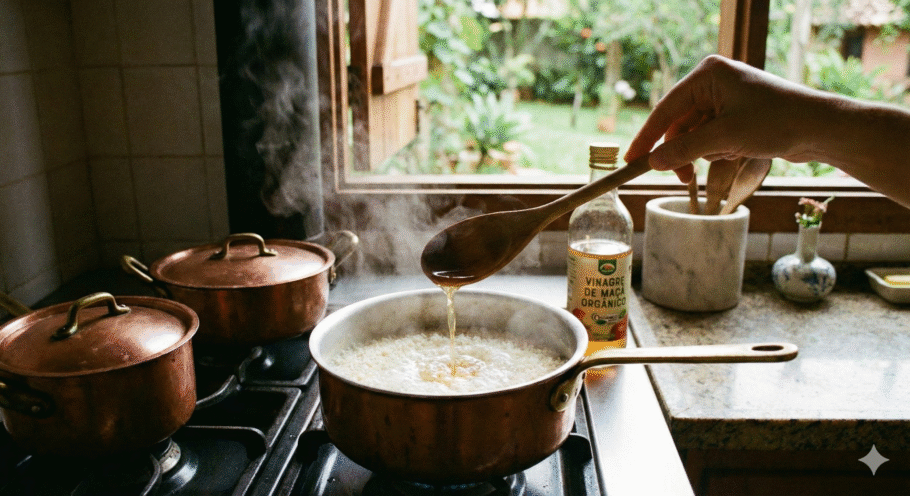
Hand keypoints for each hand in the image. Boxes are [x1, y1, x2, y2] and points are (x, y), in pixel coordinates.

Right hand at [624, 55, 828, 182]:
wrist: (821, 128)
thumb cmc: (776, 122)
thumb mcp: (724, 138)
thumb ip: (683, 150)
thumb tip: (653, 162)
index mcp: (707, 75)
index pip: (665, 109)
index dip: (646, 137)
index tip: (631, 160)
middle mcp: (713, 83)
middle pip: (678, 124)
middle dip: (681, 151)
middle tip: (681, 178)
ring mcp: (725, 99)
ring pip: (693, 135)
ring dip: (703, 153)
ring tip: (726, 157)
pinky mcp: (735, 115)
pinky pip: (710, 137)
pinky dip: (718, 150)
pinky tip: (738, 152)